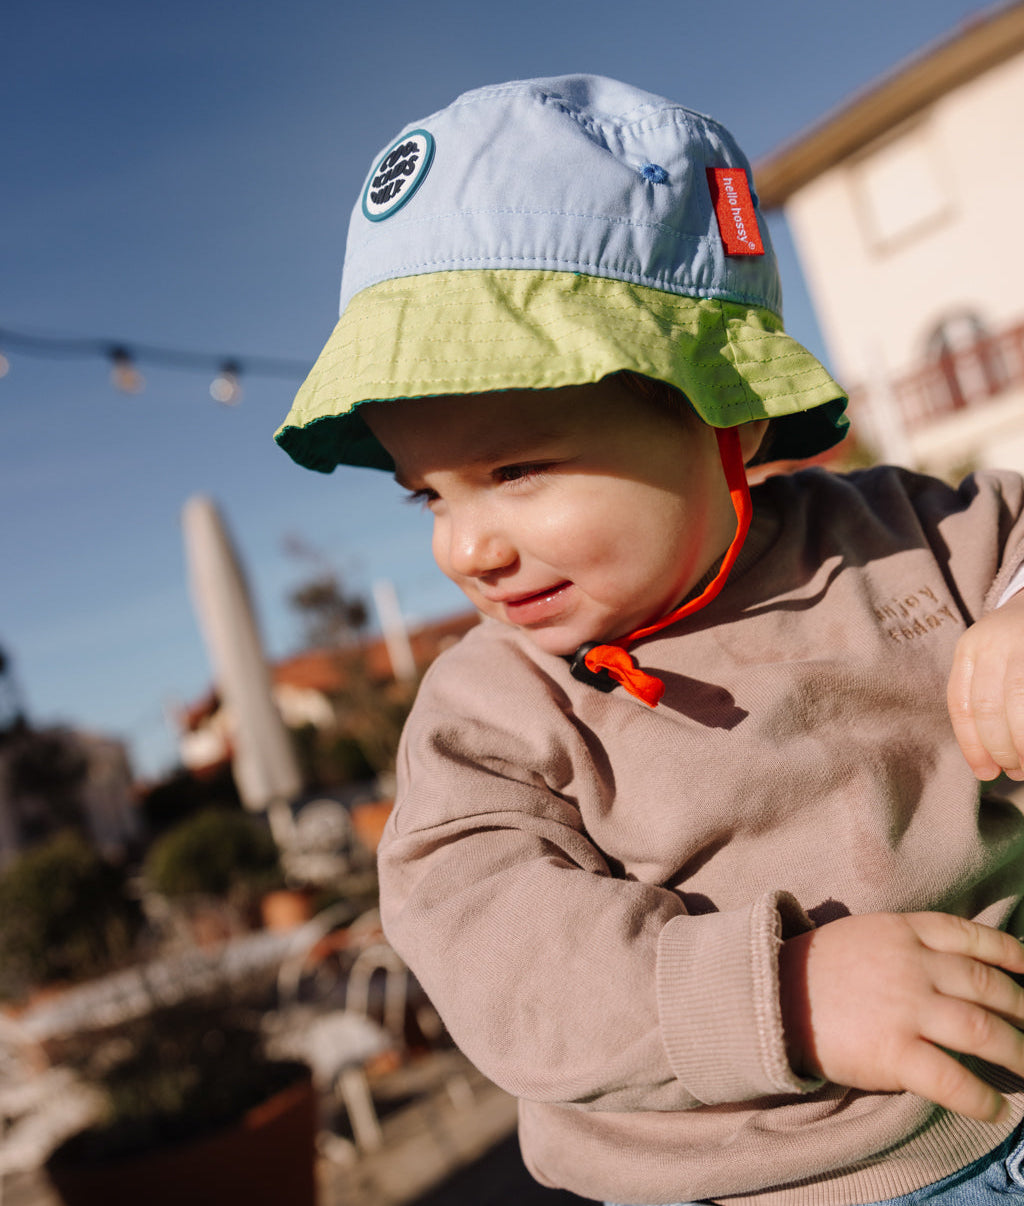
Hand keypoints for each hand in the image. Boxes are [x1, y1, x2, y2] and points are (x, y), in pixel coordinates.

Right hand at [779, 912, 1023, 1121]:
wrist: (765, 992)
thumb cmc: (812, 967)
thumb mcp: (863, 935)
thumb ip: (907, 943)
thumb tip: (950, 965)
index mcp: (904, 931)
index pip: (972, 937)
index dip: (1009, 954)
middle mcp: (913, 966)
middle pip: (990, 988)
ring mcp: (905, 1007)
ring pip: (984, 1032)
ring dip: (1019, 1056)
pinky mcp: (893, 1051)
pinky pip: (953, 1078)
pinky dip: (981, 1097)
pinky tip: (994, 1110)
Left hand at [948, 592, 1023, 780]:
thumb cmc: (1016, 641)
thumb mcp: (989, 657)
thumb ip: (981, 696)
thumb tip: (986, 760)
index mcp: (970, 648)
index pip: (961, 704)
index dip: (971, 745)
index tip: (984, 772)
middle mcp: (995, 642)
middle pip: (988, 707)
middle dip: (1000, 748)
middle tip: (1014, 770)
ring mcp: (1023, 643)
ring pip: (1017, 702)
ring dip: (1022, 743)